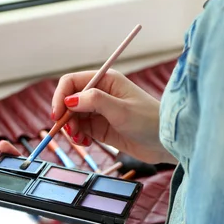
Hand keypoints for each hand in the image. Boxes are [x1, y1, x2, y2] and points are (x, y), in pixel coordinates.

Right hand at [52, 69, 175, 164]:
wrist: (166, 142)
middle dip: (65, 116)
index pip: (72, 82)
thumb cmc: (149, 121)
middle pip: (69, 100)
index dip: (60, 96)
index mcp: (105, 80)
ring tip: (80, 139)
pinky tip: (85, 142)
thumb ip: (94, 102)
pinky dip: (78, 136)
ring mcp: (100, 111)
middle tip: (70, 132)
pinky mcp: (101, 127)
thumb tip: (69, 100)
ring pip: (73, 116)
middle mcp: (100, 93)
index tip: (57, 114)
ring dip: (71, 128)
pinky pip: (81, 129)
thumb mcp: (121, 110)